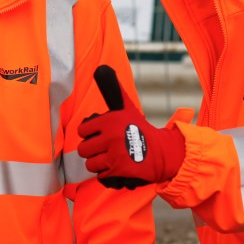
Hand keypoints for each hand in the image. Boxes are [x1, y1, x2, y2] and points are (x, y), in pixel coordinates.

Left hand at [78, 65, 184, 185]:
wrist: (162, 152)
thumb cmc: (141, 129)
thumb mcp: (126, 108)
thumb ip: (113, 91)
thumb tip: (101, 68)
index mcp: (109, 120)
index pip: (82, 130)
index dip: (89, 134)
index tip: (99, 136)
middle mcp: (111, 136)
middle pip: (84, 149)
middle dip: (93, 151)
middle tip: (105, 149)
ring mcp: (114, 154)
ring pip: (90, 164)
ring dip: (100, 164)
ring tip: (111, 158)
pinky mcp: (119, 170)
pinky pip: (100, 175)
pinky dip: (107, 174)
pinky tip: (117, 167)